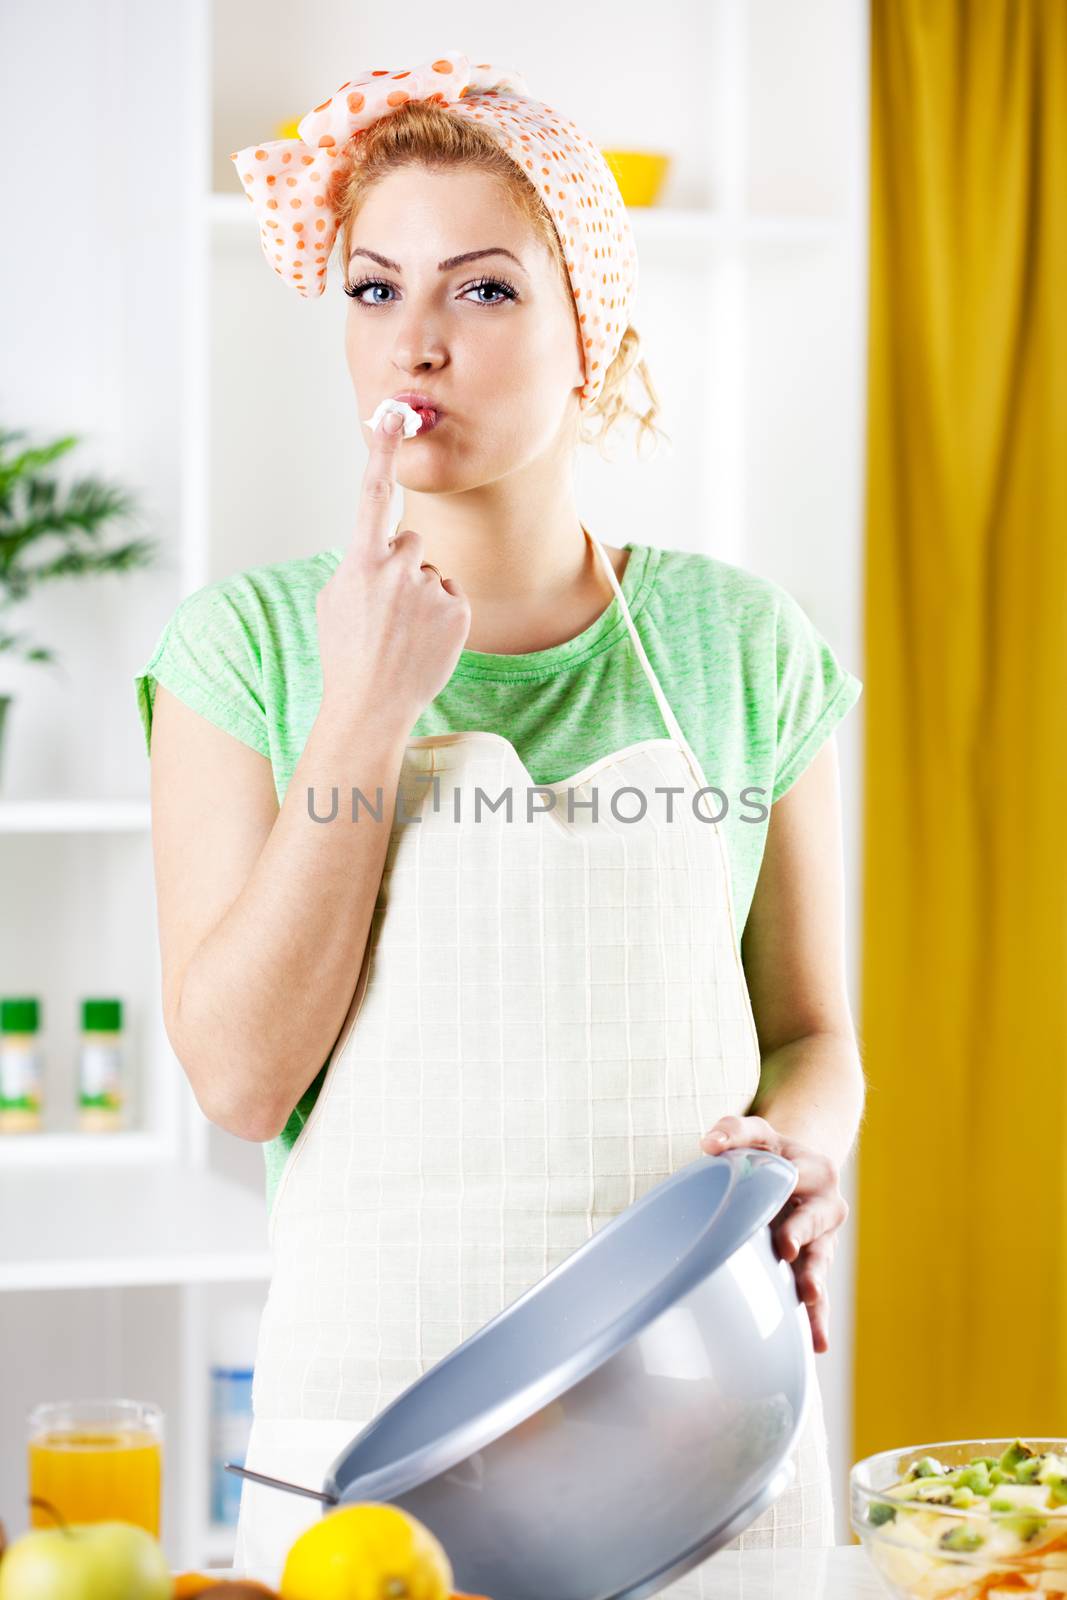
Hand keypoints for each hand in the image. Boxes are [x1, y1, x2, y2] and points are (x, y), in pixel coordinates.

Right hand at [316, 407, 470, 731]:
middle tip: (387, 611)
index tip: (393, 415)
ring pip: (430, 572)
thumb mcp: (334, 601)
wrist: (372, 706)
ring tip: (402, 634)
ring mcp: (431, 590)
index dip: (382, 452)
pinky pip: (450, 594)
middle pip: (410, 542)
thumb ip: (357, 565)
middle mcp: (398, 569)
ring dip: (420, 594)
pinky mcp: (457, 610)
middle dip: (402, 566)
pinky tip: (422, 641)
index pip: (372, 496)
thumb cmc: (346, 653)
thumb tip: (377, 550)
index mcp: (361, 562)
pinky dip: (440, 614)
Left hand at [698, 1114, 848, 1353]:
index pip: (797, 1171)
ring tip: (809, 1297)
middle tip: (785, 1246)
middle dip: (800, 1231)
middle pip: (814, 1218)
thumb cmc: (769, 1155)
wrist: (801, 1172)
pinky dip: (817, 1318)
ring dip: (814, 1279)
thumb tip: (708, 1144)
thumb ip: (733, 1131)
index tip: (779, 1186)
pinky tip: (817, 1343)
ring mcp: (822, 1239)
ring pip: (819, 1260)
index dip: (787, 1180)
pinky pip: (818, 1294)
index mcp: (812, 1168)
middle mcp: (824, 1204)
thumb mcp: (756, 1134)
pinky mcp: (814, 1266)